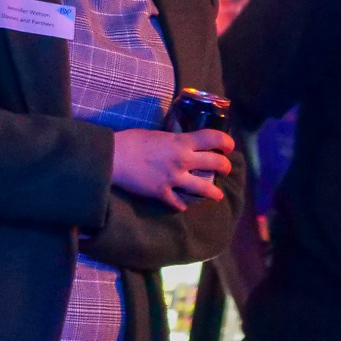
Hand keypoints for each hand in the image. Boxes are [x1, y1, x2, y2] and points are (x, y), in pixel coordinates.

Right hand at [111, 128, 232, 209]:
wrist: (111, 158)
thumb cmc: (131, 140)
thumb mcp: (159, 135)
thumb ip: (175, 140)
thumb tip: (183, 143)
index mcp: (182, 142)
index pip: (213, 138)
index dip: (226, 141)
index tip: (229, 146)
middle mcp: (183, 160)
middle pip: (216, 163)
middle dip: (225, 166)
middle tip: (226, 168)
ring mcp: (174, 179)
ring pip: (203, 188)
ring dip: (213, 192)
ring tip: (217, 195)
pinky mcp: (161, 193)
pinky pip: (177, 203)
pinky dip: (180, 205)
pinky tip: (182, 206)